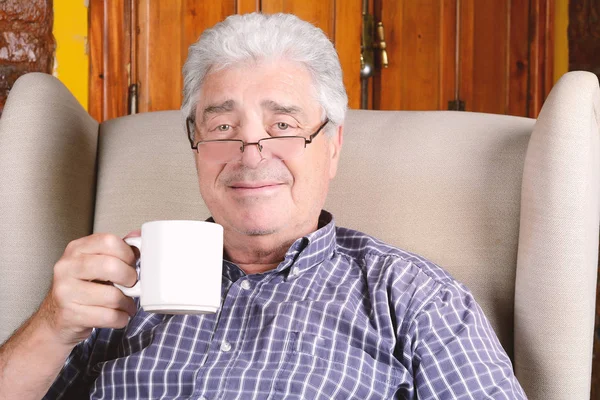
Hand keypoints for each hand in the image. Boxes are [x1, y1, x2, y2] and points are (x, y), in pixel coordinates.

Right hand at [36, 231, 139, 345]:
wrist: (54, 318)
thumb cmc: (81, 288)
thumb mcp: (95, 263)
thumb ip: (117, 250)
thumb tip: (138, 236)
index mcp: (76, 249)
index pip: (109, 241)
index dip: (128, 254)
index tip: (132, 263)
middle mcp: (67, 267)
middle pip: (111, 266)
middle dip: (129, 278)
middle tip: (131, 284)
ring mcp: (66, 291)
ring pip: (113, 296)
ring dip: (127, 303)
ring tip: (126, 304)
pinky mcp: (70, 315)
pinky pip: (109, 316)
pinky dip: (121, 318)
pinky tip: (119, 316)